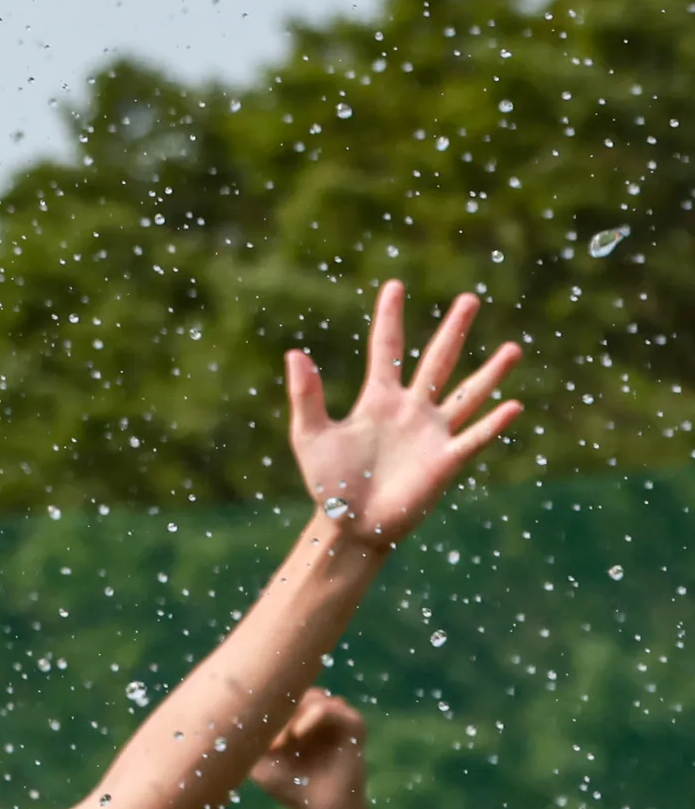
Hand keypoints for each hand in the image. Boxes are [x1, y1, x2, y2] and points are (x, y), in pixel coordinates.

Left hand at [247, 689, 371, 808]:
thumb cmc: (288, 785)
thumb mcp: (257, 761)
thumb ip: (246, 738)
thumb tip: (225, 713)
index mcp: (293, 714)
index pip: (275, 690)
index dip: (259, 703)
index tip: (247, 728)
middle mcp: (315, 711)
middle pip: (291, 688)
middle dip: (276, 709)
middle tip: (266, 737)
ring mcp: (334, 716)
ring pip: (310, 694)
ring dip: (292, 713)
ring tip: (280, 742)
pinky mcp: (352, 725)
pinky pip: (332, 707)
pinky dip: (313, 715)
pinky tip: (297, 734)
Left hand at [285, 283, 521, 550]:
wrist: (350, 523)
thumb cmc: (329, 481)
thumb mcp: (310, 434)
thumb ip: (306, 395)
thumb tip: (295, 353)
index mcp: (377, 399)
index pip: (386, 349)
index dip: (390, 318)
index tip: (395, 285)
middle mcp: (411, 410)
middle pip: (437, 361)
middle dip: (452, 330)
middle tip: (470, 298)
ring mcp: (432, 433)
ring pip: (467, 395)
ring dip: (490, 373)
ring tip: (513, 348)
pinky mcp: (446, 460)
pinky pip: (474, 437)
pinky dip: (493, 423)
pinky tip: (513, 405)